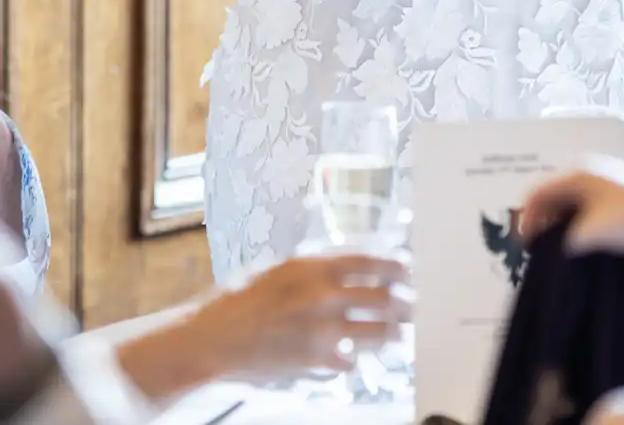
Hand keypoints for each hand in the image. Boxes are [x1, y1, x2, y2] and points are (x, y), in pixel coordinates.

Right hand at [119, 253, 410, 398]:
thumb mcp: (275, 271)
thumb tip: (341, 270)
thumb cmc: (235, 302)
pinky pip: (350, 360)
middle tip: (411, 306)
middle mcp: (322, 295)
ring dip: (391, 333)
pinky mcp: (316, 360)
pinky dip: (351, 359)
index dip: (394, 267)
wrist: (212, 339)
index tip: (406, 271)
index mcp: (311, 266)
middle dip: (404, 304)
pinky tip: (349, 358)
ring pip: (379, 332)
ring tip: (395, 334)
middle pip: (385, 298)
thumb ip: (310, 271)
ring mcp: (322, 330)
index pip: (369, 262)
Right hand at [521, 161, 623, 255]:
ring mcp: (607, 188)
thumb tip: (560, 248)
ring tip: (557, 253)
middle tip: (537, 250)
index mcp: (578, 174)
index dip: (526, 217)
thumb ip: (566, 241)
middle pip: (554, 197)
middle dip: (543, 221)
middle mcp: (589, 175)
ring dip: (561, 227)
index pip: (539, 191)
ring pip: (572, 207)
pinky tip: (582, 250)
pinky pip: (589, 214)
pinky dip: (579, 229)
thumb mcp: (592, 232)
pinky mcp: (620, 203)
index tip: (523, 245)